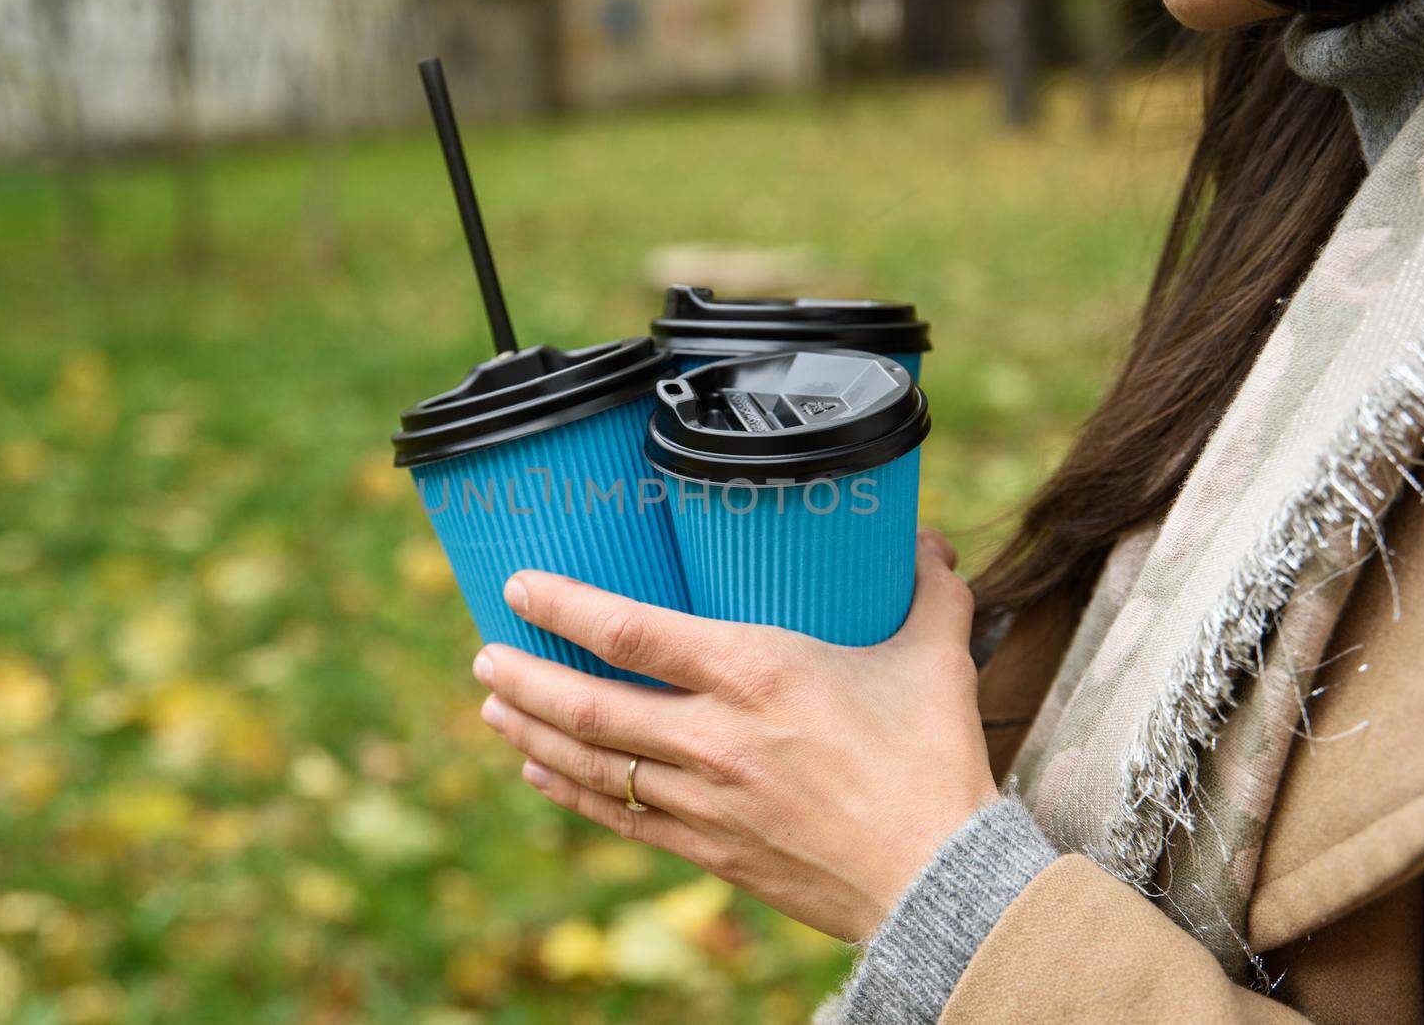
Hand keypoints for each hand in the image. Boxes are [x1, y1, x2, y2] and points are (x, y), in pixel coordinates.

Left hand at [471, 530, 997, 941]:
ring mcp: (707, 801)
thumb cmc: (933, 762)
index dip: (564, 606)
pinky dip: (572, 792)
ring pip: (595, 763)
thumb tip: (932, 543)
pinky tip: (539, 770)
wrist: (939, 880)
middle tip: (485, 652)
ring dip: (533, 730)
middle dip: (524, 676)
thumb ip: (925, 593)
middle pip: (590, 705)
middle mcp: (716, 737)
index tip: (518, 587)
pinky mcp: (711, 851)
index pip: (633, 633)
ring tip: (492, 704)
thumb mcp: (933, 660)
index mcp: (758, 675)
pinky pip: (623, 819)